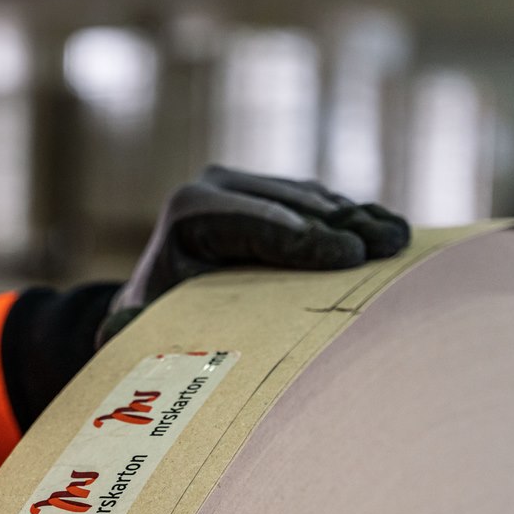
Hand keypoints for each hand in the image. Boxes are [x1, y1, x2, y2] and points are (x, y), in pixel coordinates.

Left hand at [101, 166, 410, 344]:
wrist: (152, 296)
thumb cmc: (151, 320)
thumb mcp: (140, 324)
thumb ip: (133, 328)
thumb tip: (114, 332)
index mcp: (187, 212)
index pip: (258, 223)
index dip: (306, 241)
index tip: (350, 258)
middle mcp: (214, 185)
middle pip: (292, 205)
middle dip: (343, 226)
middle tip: (389, 245)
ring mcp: (245, 182)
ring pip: (310, 198)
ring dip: (357, 218)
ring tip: (398, 238)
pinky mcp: (269, 189)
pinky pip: (317, 200)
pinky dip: (351, 216)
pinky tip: (388, 231)